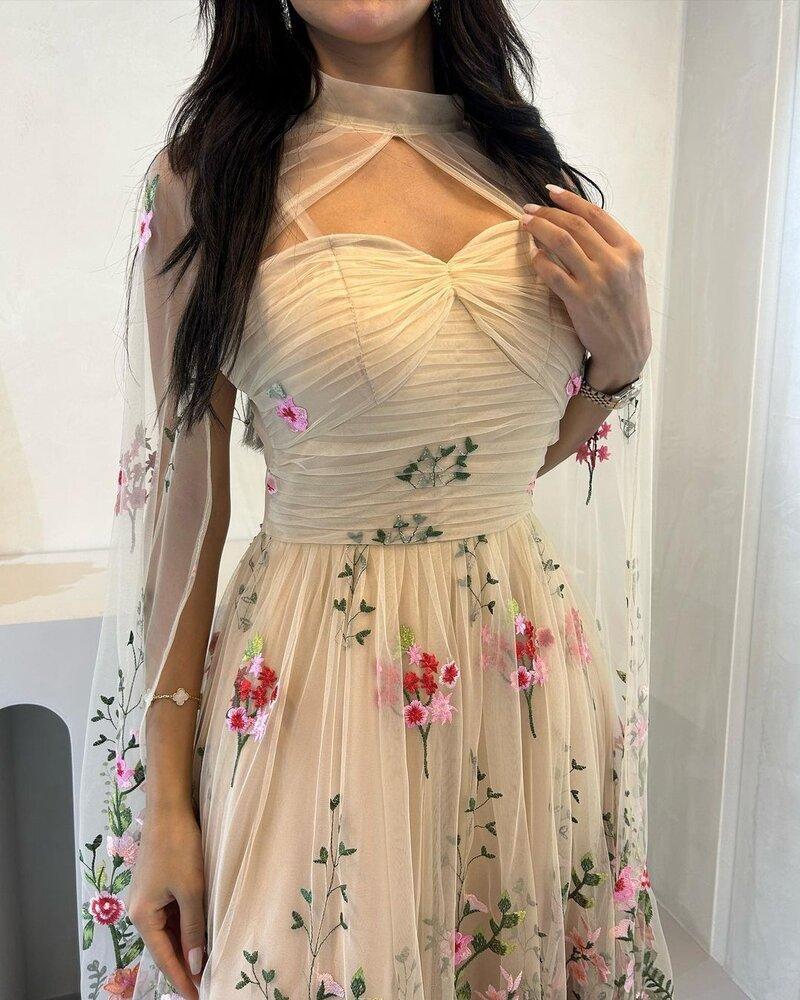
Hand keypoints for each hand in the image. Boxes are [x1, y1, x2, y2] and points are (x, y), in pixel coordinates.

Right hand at [128, 805, 205, 998]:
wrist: (168, 810)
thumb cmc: (179, 848)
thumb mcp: (191, 890)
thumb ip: (193, 928)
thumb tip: (195, 963)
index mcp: (143, 916)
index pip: (164, 957)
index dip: (181, 979)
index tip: (197, 997)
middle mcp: (140, 910)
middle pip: (163, 946)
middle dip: (183, 966)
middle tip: (205, 984)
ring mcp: (147, 897)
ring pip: (168, 930)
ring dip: (185, 946)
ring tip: (206, 964)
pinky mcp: (157, 884)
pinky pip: (171, 914)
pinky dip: (184, 926)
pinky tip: (199, 933)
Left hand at [520, 185, 650, 390]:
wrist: (627, 348)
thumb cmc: (625, 309)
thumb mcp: (630, 273)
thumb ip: (611, 248)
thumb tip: (579, 221)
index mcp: (630, 250)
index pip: (596, 214)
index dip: (570, 199)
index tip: (550, 191)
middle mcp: (615, 262)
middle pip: (575, 224)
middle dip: (547, 212)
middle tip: (528, 209)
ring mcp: (597, 281)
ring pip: (561, 241)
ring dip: (538, 228)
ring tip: (524, 223)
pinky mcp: (580, 301)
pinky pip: (551, 272)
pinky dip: (538, 259)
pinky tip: (532, 253)